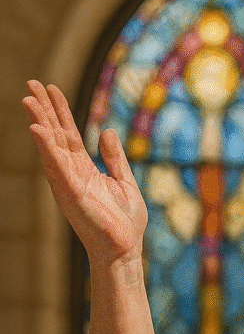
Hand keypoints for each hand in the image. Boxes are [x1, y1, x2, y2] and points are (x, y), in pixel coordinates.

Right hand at [22, 80, 147, 265]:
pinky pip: (56, 167)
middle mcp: (71, 173)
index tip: (50, 88)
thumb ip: (114, 157)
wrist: (125, 250)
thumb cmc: (125, 223)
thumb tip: (106, 131)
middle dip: (43, 109)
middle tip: (31, 83)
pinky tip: (37, 128)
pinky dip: (46, 147)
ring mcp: (69, 183)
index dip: (60, 111)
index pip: (68, 134)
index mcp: (84, 169)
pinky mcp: (72, 194)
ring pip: (50, 147)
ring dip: (39, 122)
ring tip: (28, 98)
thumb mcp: (124, 181)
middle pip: (54, 134)